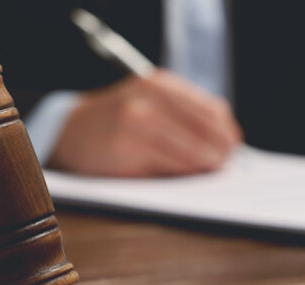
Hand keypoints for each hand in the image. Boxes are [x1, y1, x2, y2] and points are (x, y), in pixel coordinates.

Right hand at [48, 71, 241, 176]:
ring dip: (203, 169)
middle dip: (220, 154)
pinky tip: (181, 179)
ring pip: (191, 155)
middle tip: (223, 167)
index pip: (212, 111)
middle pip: (206, 133)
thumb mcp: (150, 102)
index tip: (234, 148)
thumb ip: (186, 115)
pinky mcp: (127, 151)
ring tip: (206, 174)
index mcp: (160, 85)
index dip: (227, 133)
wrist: (70, 131)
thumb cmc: (119, 120)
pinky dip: (180, 177)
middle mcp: (149, 99)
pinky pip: (168, 170)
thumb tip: (229, 144)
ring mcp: (137, 124)